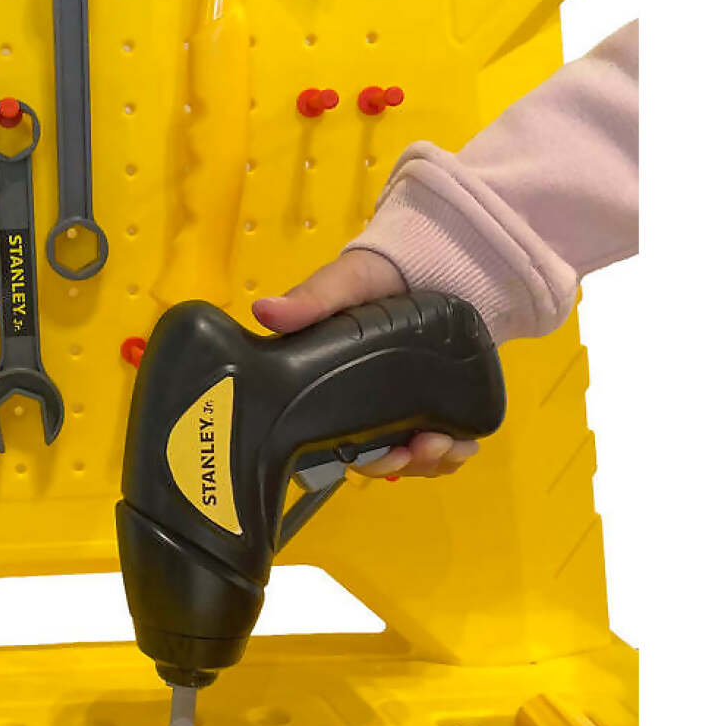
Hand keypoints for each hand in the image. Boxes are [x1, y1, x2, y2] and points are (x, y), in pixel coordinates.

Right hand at [251, 249, 479, 479]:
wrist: (437, 261)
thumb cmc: (380, 273)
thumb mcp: (343, 283)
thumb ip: (310, 299)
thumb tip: (263, 312)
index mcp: (333, 388)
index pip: (333, 440)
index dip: (355, 459)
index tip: (381, 457)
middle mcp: (364, 406)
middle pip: (376, 456)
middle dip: (398, 464)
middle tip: (417, 450)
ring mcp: (402, 407)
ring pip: (410, 457)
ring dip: (428, 463)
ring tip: (446, 447)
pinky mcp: (437, 403)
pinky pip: (441, 446)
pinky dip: (452, 455)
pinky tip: (463, 446)